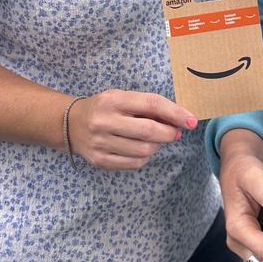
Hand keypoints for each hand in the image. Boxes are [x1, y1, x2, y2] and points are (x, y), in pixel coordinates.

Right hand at [66, 90, 196, 170]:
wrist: (71, 125)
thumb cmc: (105, 108)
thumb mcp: (122, 98)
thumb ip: (148, 106)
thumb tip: (179, 120)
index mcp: (113, 100)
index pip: (151, 104)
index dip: (175, 113)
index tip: (191, 120)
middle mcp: (105, 121)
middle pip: (149, 131)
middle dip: (169, 133)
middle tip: (175, 132)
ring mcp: (101, 143)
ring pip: (144, 151)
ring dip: (157, 146)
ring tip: (153, 139)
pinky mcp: (100, 161)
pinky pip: (134, 163)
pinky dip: (145, 157)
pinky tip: (140, 149)